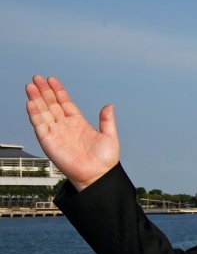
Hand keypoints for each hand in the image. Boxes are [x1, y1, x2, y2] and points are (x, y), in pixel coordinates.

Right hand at [25, 75, 119, 190]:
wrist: (98, 175)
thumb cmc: (105, 160)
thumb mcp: (109, 136)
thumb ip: (107, 120)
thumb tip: (109, 105)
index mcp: (78, 123)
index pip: (64, 103)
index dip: (58, 91)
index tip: (52, 79)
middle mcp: (65, 126)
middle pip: (51, 104)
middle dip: (44, 91)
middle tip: (37, 78)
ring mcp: (56, 133)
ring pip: (43, 112)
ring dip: (36, 99)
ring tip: (30, 86)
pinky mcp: (49, 142)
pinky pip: (40, 125)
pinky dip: (34, 114)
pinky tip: (31, 103)